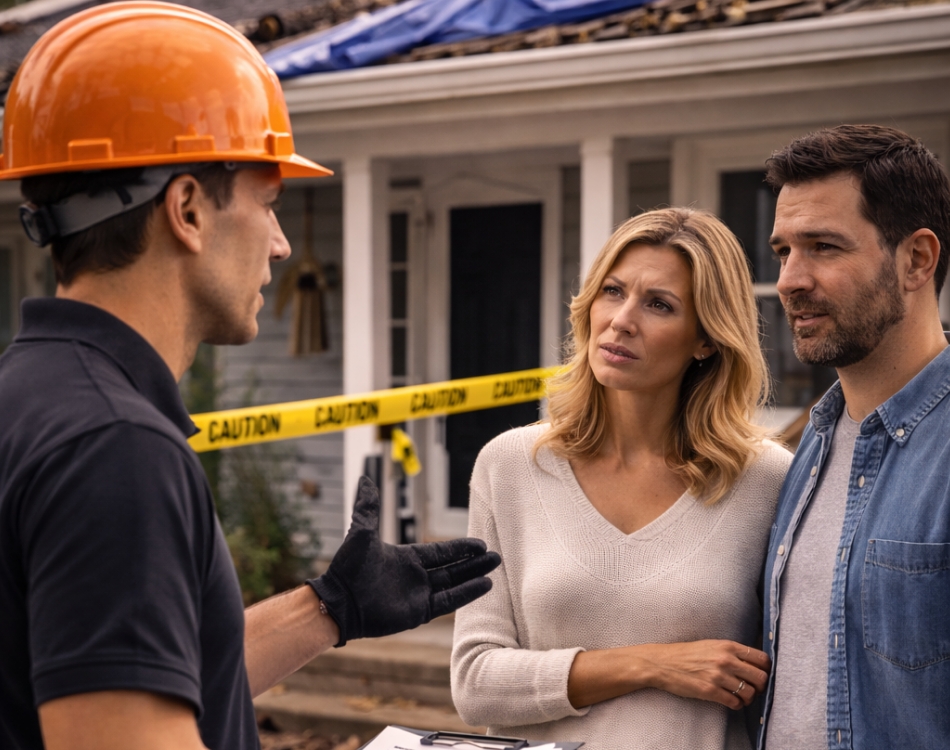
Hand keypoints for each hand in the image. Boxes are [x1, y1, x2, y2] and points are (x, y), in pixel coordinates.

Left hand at [308, 476, 500, 645]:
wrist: (339, 601)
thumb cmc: (347, 568)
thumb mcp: (361, 533)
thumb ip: (368, 508)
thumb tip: (364, 480)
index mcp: (406, 558)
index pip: (441, 552)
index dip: (460, 548)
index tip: (480, 544)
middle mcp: (416, 576)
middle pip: (452, 567)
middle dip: (473, 561)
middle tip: (495, 556)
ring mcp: (419, 595)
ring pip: (454, 583)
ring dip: (474, 576)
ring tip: (494, 568)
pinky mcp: (419, 612)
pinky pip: (448, 602)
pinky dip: (466, 593)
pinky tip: (484, 586)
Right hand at [643, 640, 770, 709]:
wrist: (663, 663)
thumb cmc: (686, 654)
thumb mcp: (711, 645)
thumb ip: (732, 652)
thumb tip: (753, 664)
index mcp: (728, 646)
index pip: (762, 659)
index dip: (766, 669)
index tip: (761, 674)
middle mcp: (726, 660)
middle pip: (761, 677)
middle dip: (760, 686)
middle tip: (753, 688)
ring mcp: (718, 676)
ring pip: (749, 692)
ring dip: (748, 698)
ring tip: (741, 697)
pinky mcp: (710, 691)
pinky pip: (735, 702)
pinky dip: (737, 705)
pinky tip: (732, 702)